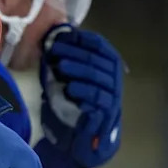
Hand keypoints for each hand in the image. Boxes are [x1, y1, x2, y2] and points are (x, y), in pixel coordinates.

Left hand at [39, 24, 122, 167]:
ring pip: (95, 76)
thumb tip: (54, 39)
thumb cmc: (80, 99)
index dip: (80, 38)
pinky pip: (96, 98)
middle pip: (94, 58)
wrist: (88, 131)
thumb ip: (70, 59)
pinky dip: (83, 91)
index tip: (60, 35)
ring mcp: (113, 92)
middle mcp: (114, 74)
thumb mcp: (75, 76)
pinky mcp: (108, 109)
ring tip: (60, 66)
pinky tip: (70, 88)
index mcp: (109, 62)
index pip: (98, 44)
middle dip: (72, 52)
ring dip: (77, 69)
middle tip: (53, 50)